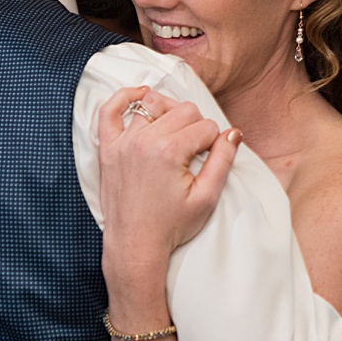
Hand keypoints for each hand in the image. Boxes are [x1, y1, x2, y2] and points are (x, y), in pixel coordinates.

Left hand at [98, 86, 241, 282]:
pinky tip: (141, 95)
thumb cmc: (171, 226)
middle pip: (183, 110)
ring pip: (153, 104)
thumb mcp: (206, 198)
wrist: (135, 245)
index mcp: (169, 152)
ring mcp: (123, 143)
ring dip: (169, 113)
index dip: (214, 142)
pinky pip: (109, 111)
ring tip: (176, 131)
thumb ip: (223, 161)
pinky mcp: (108, 149)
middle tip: (195, 151)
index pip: (205, 127)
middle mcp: (144, 141)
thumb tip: (233, 132)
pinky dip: (124, 98)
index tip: (209, 160)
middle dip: (196, 127)